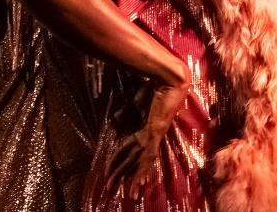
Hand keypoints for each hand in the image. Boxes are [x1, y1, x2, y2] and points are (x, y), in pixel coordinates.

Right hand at [104, 79, 188, 199]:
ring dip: (135, 179)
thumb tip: (116, 119)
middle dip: (123, 178)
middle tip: (112, 191)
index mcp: (144, 132)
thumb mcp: (135, 104)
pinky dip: (146, 168)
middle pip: (133, 162)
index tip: (108, 173)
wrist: (167, 80)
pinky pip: (150, 154)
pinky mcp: (156, 132)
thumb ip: (126, 112)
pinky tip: (142, 180)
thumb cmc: (153, 89)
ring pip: (143, 163)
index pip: (126, 151)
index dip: (116, 162)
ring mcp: (154, 136)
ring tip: (131, 196)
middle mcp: (150, 138)